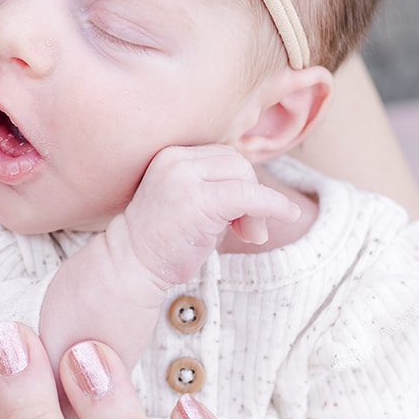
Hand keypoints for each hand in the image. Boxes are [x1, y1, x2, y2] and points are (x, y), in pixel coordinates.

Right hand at [117, 145, 300, 289]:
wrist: (130, 264)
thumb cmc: (161, 239)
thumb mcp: (186, 199)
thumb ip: (214, 185)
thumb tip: (259, 186)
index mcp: (171, 154)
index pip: (223, 155)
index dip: (240, 182)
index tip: (240, 215)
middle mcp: (176, 159)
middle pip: (237, 161)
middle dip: (251, 192)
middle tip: (250, 229)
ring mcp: (185, 177)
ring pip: (244, 174)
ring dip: (258, 205)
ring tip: (250, 235)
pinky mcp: (199, 200)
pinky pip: (250, 194)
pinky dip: (273, 205)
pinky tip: (288, 215)